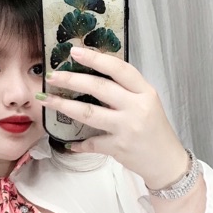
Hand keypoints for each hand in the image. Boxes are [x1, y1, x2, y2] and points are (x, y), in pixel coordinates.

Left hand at [38, 47, 188, 189]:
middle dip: (71, 80)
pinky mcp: (118, 147)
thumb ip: (124, 91)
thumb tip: (90, 75)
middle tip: (51, 75)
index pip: (120, 69)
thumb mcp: (146, 103)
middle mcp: (137, 107)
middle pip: (99, 88)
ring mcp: (127, 127)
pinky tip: (68, 142)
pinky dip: (78, 143)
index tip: (74, 51)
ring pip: (89, 113)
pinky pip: (91, 142)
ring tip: (45, 99)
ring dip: (63, 106)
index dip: (96, 58)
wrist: (167, 161)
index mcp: (145, 92)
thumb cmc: (153, 128)